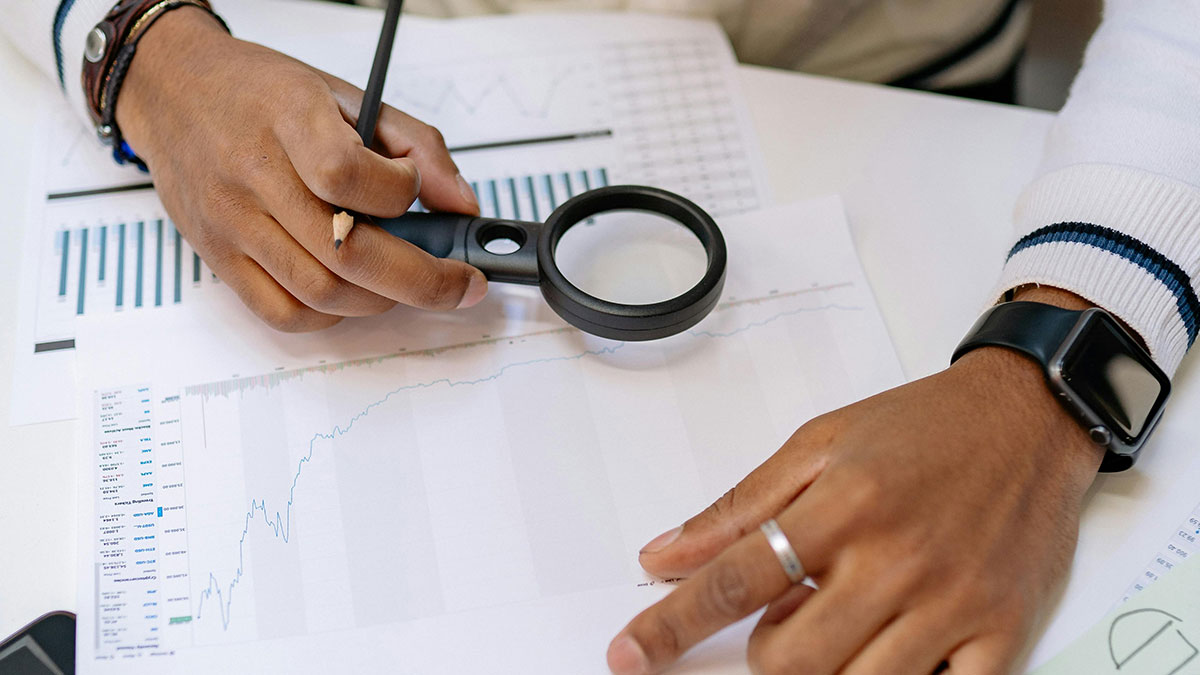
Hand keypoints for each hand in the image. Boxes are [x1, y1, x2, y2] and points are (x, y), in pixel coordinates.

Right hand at [115, 8, 485, 331]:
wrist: (173, 90)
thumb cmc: (261, 92)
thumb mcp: (347, 93)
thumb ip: (418, 144)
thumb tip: (462, 205)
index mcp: (289, 118)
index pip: (347, 176)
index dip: (398, 194)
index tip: (413, 188)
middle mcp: (254, 174)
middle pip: (347, 253)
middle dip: (422, 281)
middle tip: (460, 284)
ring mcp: (232, 222)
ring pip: (321, 292)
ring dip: (381, 300)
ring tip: (404, 281)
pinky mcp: (218, 257)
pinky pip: (282, 313)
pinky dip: (331, 315)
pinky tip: (352, 292)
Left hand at [608, 289, 1104, 673]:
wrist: (1031, 416)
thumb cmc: (923, 427)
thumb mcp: (819, 442)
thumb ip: (739, 506)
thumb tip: (663, 555)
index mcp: (843, 506)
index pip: (734, 581)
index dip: (670, 626)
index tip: (628, 655)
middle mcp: (896, 560)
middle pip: (789, 659)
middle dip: (766, 652)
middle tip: (790, 612)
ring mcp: (953, 605)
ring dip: (826, 671)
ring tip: (843, 621)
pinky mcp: (1003, 634)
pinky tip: (893, 653)